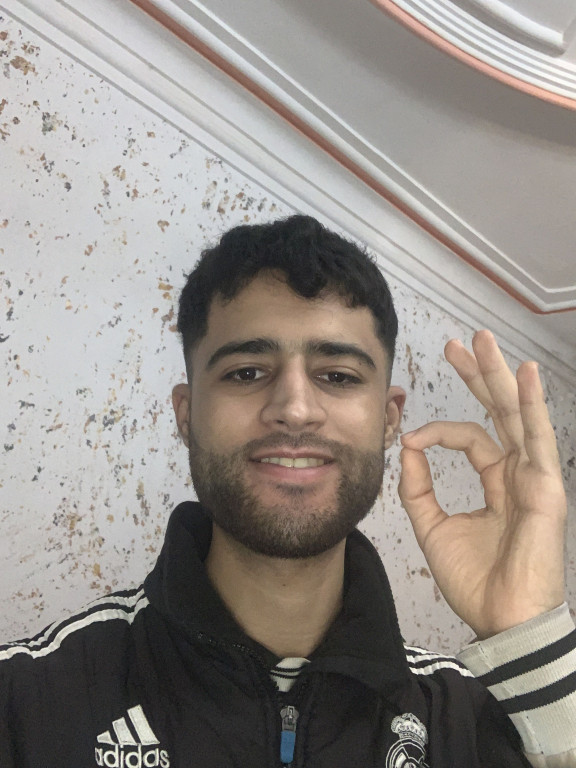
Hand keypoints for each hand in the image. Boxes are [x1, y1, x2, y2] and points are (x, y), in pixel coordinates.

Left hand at [398, 330, 566, 638]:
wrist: (500, 618)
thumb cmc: (474, 579)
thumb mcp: (433, 526)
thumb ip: (418, 487)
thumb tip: (407, 447)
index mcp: (497, 480)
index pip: (471, 437)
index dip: (438, 431)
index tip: (410, 436)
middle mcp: (518, 472)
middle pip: (498, 413)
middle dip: (478, 376)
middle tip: (458, 344)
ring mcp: (534, 476)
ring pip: (517, 415)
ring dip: (500, 376)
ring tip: (484, 341)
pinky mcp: (545, 487)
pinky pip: (538, 438)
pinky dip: (533, 405)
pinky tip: (524, 374)